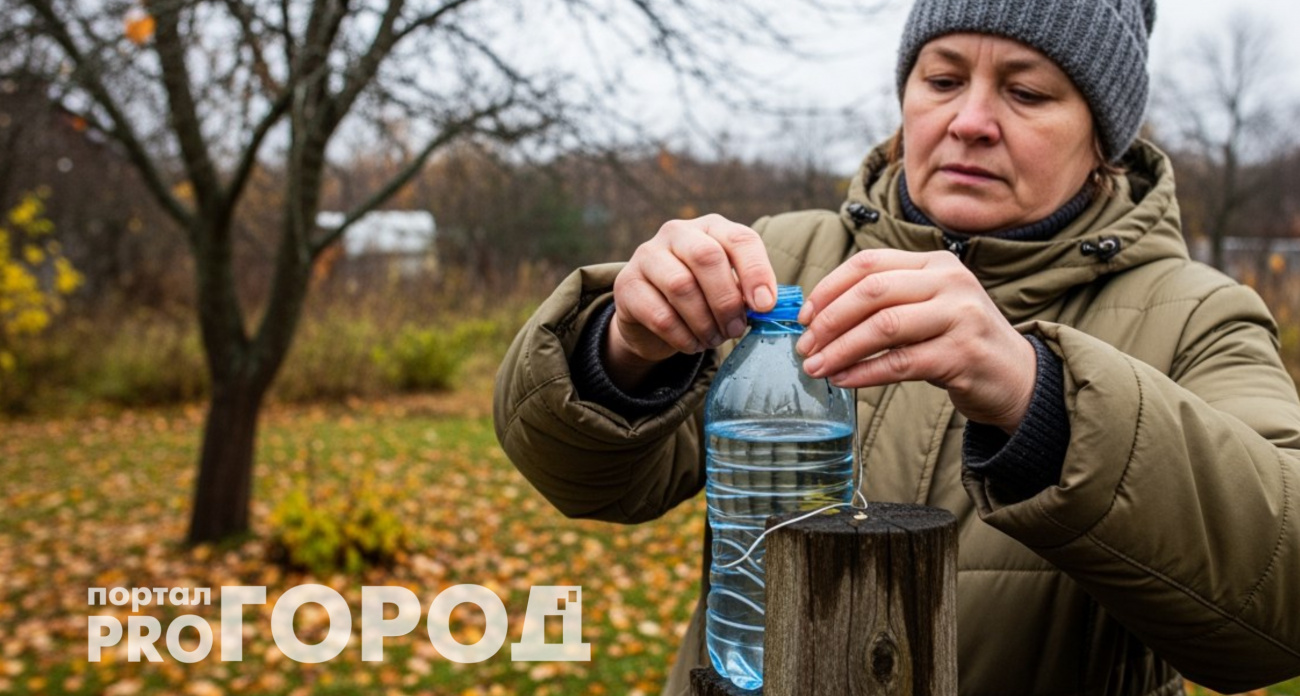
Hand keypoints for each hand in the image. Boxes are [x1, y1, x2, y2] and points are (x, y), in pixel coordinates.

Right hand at [606, 214, 776, 388]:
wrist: (651, 318)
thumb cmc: (701, 298)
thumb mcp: (728, 287)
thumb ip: (746, 291)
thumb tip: (767, 305)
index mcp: (710, 227)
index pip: (739, 239)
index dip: (756, 272)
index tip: (766, 306)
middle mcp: (677, 232)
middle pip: (706, 257)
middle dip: (727, 300)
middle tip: (736, 329)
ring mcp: (647, 255)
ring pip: (681, 286)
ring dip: (704, 322)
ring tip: (714, 339)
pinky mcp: (626, 284)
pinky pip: (660, 314)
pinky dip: (683, 336)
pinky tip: (692, 344)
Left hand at [796, 249, 1036, 432]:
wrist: (1016, 378)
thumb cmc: (959, 342)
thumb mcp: (929, 307)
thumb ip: (888, 300)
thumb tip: (818, 314)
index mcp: (935, 264)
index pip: (869, 263)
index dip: (829, 288)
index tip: (804, 316)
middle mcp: (950, 282)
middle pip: (872, 292)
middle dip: (828, 320)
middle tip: (804, 346)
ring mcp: (960, 316)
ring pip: (883, 326)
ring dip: (840, 348)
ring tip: (816, 367)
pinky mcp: (962, 355)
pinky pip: (899, 362)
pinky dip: (863, 372)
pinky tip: (843, 380)